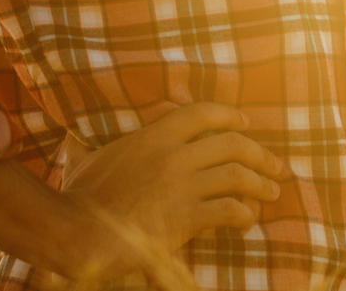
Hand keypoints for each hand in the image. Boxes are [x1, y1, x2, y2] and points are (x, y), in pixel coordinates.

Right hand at [56, 103, 288, 279]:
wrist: (74, 233)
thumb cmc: (77, 200)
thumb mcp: (82, 161)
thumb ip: (85, 144)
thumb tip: (70, 135)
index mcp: (151, 137)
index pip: (202, 113)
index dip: (230, 116)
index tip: (247, 125)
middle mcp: (171, 156)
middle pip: (233, 144)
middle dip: (261, 155)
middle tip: (275, 167)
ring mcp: (180, 186)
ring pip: (238, 177)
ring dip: (261, 186)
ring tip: (271, 194)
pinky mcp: (185, 218)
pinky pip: (229, 210)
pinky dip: (244, 215)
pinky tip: (246, 221)